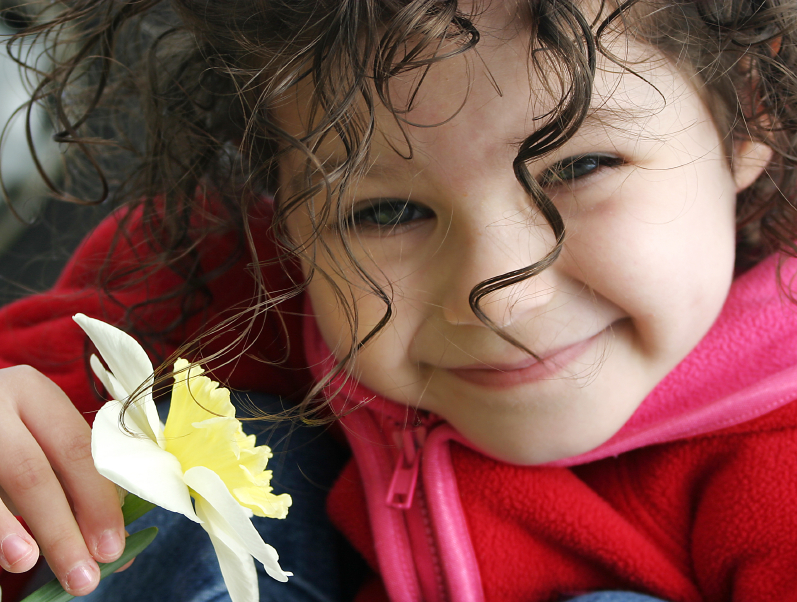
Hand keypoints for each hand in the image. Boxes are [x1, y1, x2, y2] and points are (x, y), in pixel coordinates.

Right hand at [0, 365, 124, 595]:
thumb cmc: (7, 430)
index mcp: (35, 393)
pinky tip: (6, 556)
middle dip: (62, 529)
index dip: (97, 501)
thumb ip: (77, 485)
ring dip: (14, 533)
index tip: (113, 547)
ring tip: (31, 565)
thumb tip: (119, 546)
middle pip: (33, 471)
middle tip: (84, 576)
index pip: (78, 448)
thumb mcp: (40, 438)